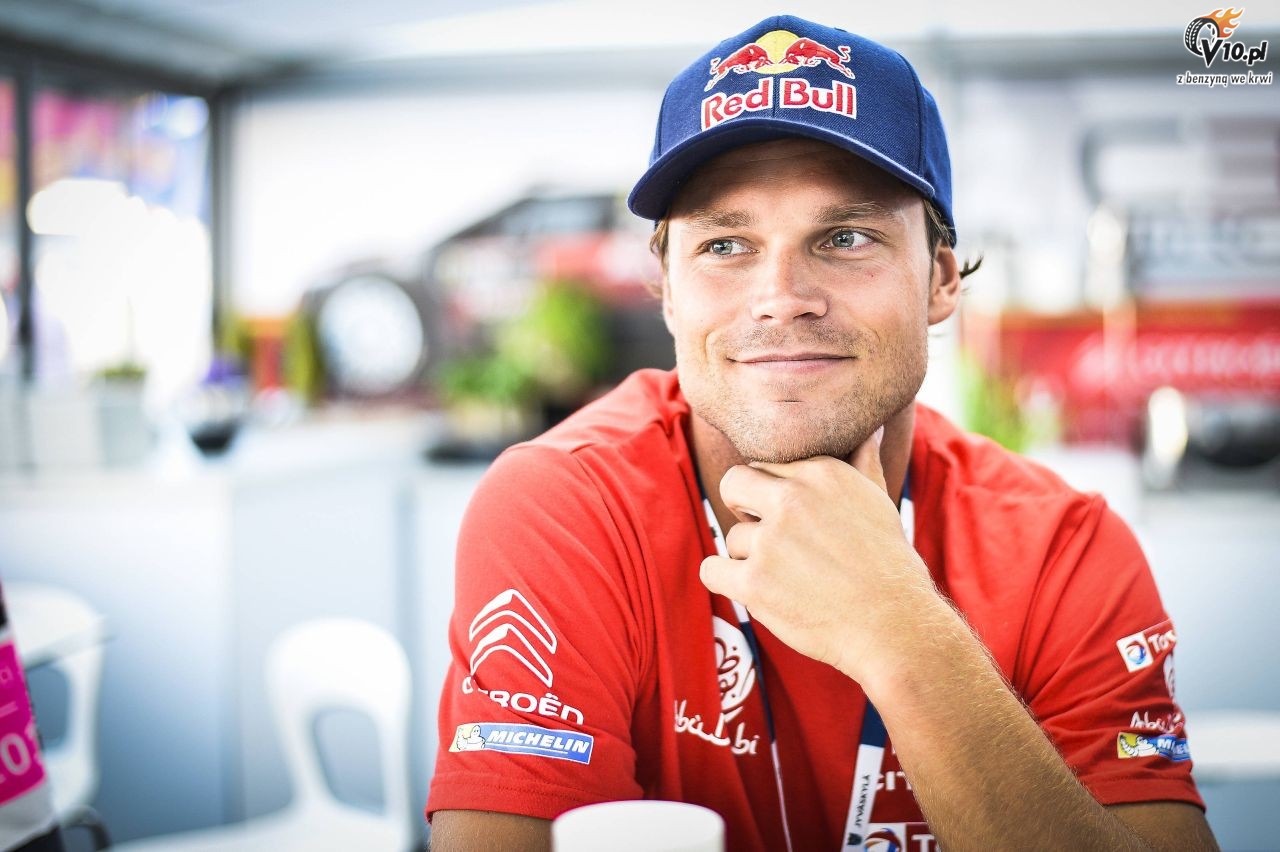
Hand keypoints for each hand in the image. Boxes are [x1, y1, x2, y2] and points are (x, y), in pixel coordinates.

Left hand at [699, 430, 948, 687]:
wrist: (894, 624)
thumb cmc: (888, 564)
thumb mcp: (878, 501)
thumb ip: (862, 462)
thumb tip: (869, 429)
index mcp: (820, 472)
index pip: (766, 466)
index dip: (771, 494)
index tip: (791, 519)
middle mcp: (792, 499)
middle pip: (733, 483)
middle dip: (742, 507)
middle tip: (768, 538)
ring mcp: (770, 540)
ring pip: (732, 537)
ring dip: (750, 558)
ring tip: (788, 577)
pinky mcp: (755, 582)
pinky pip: (712, 570)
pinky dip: (725, 580)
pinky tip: (751, 588)